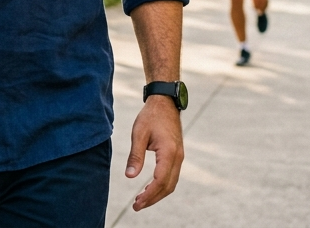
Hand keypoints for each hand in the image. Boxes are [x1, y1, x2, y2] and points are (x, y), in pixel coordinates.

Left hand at [126, 95, 183, 210]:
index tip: (137, 203)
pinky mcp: (177, 155)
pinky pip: (172, 176)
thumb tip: (130, 177)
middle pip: (168, 186)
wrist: (165, 102)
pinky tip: (150, 188)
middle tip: (137, 206)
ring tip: (141, 200)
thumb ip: (135, 156)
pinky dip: (162, 186)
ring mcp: (179, 156)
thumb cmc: (151, 116)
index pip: (160, 181)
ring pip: (171, 183)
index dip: (149, 195)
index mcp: (169, 152)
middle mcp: (177, 157)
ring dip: (158, 194)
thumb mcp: (139, 134)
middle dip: (153, 199)